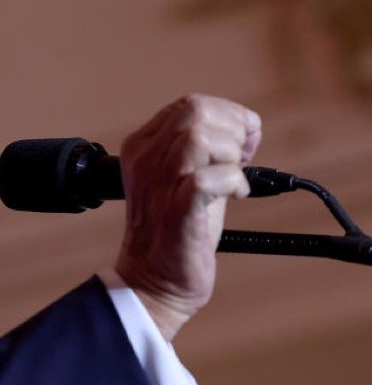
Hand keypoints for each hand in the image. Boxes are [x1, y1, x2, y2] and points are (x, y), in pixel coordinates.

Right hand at [114, 94, 261, 340]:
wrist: (152, 279)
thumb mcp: (178, 176)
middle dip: (232, 129)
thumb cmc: (172, 230)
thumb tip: (242, 127)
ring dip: (230, 155)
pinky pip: (209, 179)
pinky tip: (235, 197)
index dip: (227, 116)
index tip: (241, 144)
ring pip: (199, 137)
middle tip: (241, 159)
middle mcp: (145, 160)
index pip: (189, 105)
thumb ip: (199, 149)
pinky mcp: (176, 211)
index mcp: (141, 147)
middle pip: (195, 111)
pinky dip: (233, 183)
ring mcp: (158, 184)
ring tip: (234, 179)